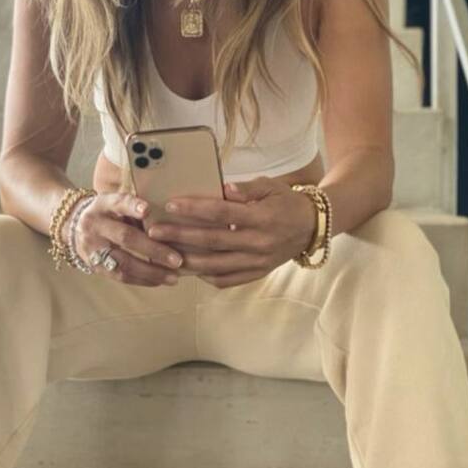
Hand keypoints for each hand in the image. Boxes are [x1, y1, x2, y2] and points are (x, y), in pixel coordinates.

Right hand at [68, 192, 184, 286]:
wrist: (72, 226)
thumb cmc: (107, 213)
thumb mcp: (114, 202)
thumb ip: (134, 208)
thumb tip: (170, 219)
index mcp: (102, 205)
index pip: (118, 203)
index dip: (132, 206)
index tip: (147, 209)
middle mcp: (95, 225)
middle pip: (125, 237)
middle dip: (153, 250)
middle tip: (177, 259)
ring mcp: (93, 248)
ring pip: (124, 262)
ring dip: (151, 272)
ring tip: (174, 277)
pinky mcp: (94, 266)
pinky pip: (120, 276)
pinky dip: (142, 280)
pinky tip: (160, 281)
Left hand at [147, 177, 316, 287]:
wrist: (313, 227)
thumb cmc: (287, 201)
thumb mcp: (270, 186)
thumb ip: (246, 188)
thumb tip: (222, 188)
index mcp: (261, 217)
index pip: (221, 213)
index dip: (195, 209)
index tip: (171, 205)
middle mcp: (258, 243)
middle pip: (212, 241)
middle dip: (180, 236)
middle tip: (154, 231)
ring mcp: (258, 262)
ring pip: (215, 266)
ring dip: (187, 260)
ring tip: (163, 253)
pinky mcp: (257, 273)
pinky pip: (227, 280)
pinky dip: (206, 276)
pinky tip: (189, 267)